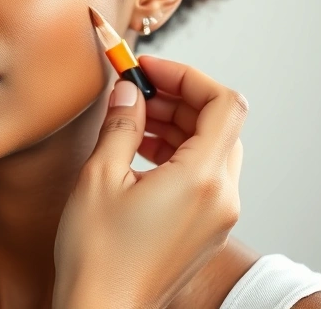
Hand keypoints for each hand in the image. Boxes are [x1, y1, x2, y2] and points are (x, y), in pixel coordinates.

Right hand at [53, 56, 247, 308]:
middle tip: (136, 90)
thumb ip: (121, 125)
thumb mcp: (100, 176)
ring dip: (177, 124)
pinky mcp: (205, 229)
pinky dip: (178, 153)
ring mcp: (217, 216)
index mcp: (202, 179)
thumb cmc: (97, 252)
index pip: (224, 103)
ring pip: (213, 149)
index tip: (149, 69)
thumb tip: (129, 90)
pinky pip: (204, 176)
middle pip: (220, 124)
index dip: (188, 75)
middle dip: (179, 98)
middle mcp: (221, 196)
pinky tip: (138, 153)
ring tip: (132, 121)